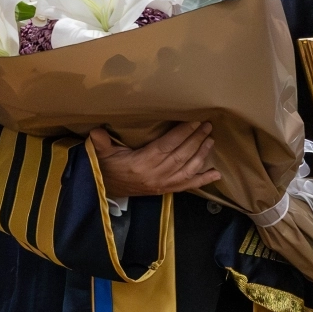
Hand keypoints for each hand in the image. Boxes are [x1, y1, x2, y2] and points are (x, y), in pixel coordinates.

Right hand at [89, 123, 218, 198]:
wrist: (106, 190)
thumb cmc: (106, 167)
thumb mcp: (101, 154)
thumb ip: (100, 143)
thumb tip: (96, 131)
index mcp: (142, 163)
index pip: (166, 145)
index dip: (182, 133)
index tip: (194, 121)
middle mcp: (156, 174)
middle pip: (181, 155)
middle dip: (196, 139)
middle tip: (207, 125)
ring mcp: (162, 184)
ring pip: (187, 169)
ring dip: (202, 154)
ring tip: (211, 140)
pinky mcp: (165, 190)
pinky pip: (187, 186)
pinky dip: (202, 180)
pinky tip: (216, 175)